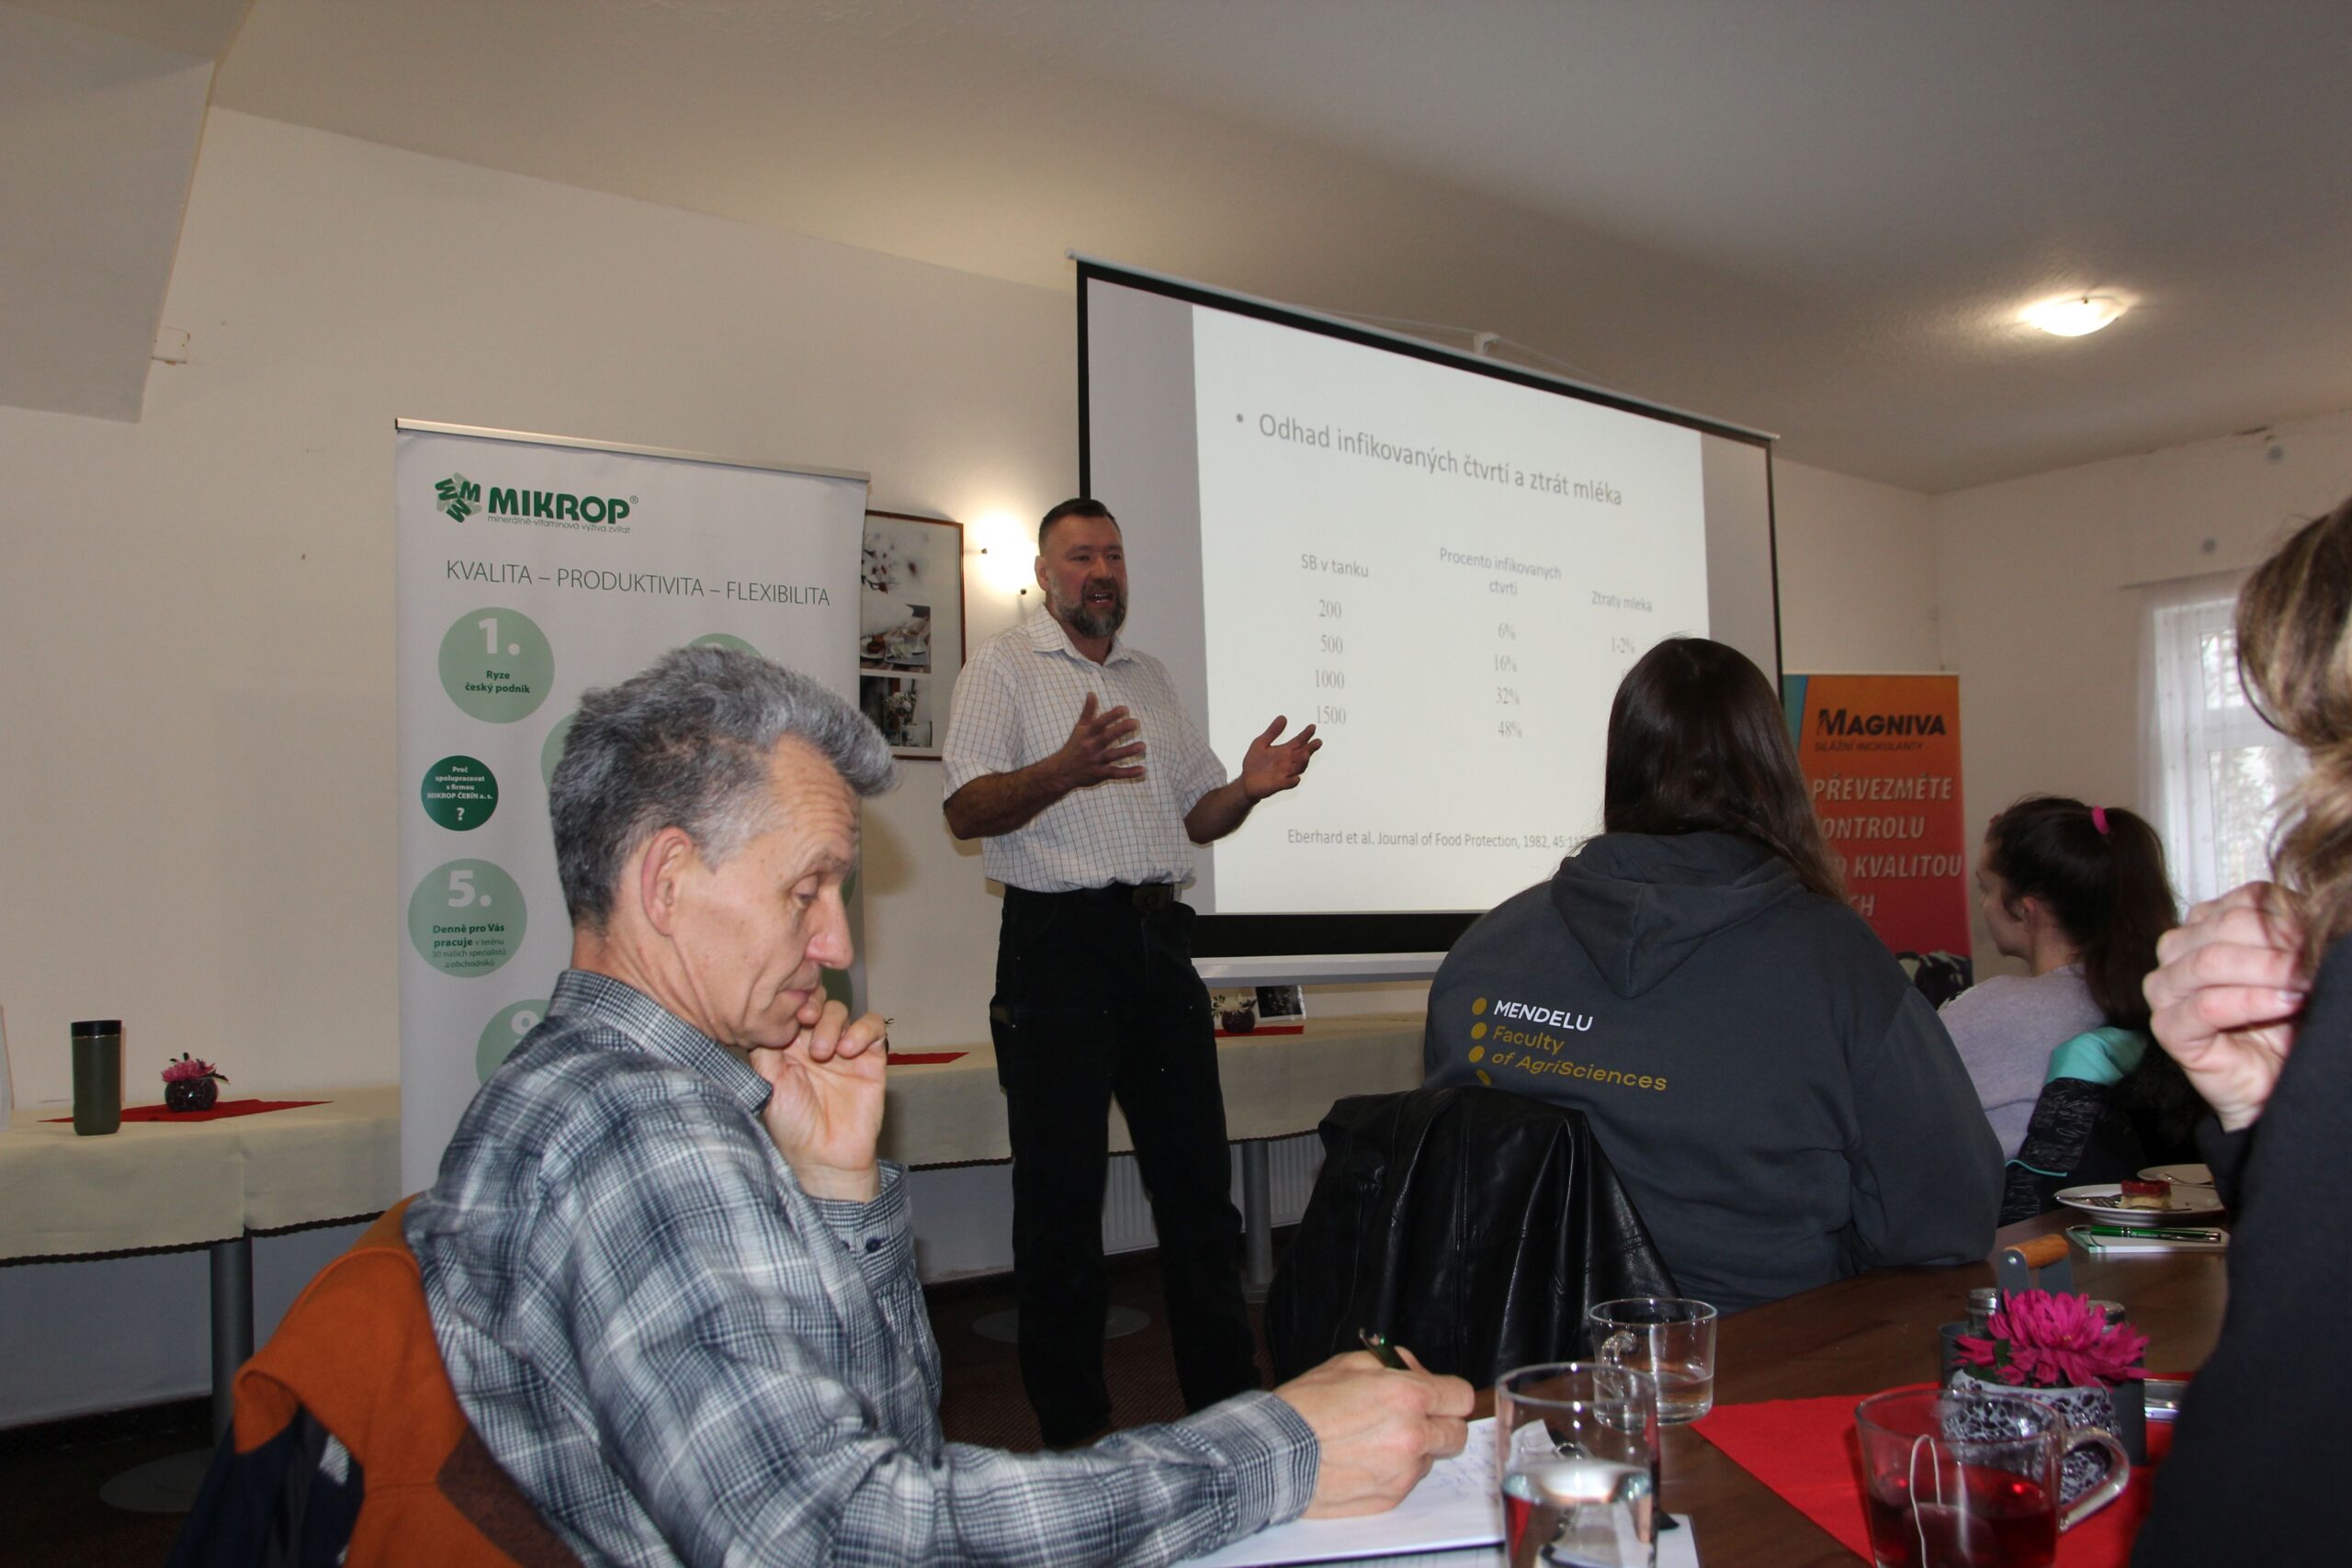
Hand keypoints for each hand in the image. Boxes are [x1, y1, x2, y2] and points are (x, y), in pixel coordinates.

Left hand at [745, 999, 887, 1200]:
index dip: (792, 1001)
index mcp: (789, 1045)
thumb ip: (764, 1048)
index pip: (792, 1006)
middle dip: (813, 1006)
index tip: (790, 1014)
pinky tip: (849, 1051)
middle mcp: (815, 1042)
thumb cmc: (792, 1124)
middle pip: (818, 1002)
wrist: (825, 1155)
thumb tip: (765, 1016)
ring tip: (826, 1053)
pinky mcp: (871, 1057)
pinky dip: (862, 1030)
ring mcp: (844, 1048)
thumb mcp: (768, 1083)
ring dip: (833, 1023)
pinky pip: (874, 1027)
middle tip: (807, 1021)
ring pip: (843, 1010)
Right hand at [1053, 692, 1144, 787]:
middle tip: (1136, 722)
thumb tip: (1092, 693)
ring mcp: (1095, 761)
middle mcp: (1091, 747)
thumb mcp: (1079, 729)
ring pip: (1113, 756)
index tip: (1125, 709)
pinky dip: (1128, 773)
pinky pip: (1115, 773)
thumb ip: (1088, 711)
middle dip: (1121, 730)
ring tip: (1142, 745)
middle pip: (1107, 737)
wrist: (1060, 772)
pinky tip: (1142, 770)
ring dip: (1128, 751)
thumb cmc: (1074, 747)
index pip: (1099, 723)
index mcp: (1087, 734)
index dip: (1112, 716)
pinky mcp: (1099, 774)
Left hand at [1239, 716, 1320, 801]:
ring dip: (1303, 762)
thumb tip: (1283, 717)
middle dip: (1310, 748)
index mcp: (1284, 751)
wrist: (1246, 781)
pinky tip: (1296, 778)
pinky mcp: (1279, 784)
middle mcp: (1287, 762)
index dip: (1306, 735)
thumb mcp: (1261, 743)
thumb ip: (1272, 732)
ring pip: (1298, 768)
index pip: (1298, 742)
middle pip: (1302, 754)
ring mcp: (1285, 773)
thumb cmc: (1255, 763)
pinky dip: (1293, 781)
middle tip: (1317, 742)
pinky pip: (1288, 783)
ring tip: (1306, 754)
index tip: (1312, 727)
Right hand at [1276, 1349, 1472, 1517]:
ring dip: (1414, 1449)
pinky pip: (1408, 1481)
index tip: (1438, 1396)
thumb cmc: (1305, 1407)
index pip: (1461, 1396)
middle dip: (1440, 1423)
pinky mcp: (1390, 1497)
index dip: (1448, 1394)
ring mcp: (1403, 1471)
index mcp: (1407, 1396)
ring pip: (1430, 1459)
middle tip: (1413, 1418)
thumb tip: (1416, 1372)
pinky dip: (1394, 1471)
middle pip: (1457, 1433)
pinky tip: (1363, 1460)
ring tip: (1374, 1440)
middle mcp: (1413, 1435)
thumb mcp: (1348, 1363)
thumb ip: (1393, 1364)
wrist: (1274, 1453)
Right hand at [2145, 881, 2310, 1132]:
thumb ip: (2292, 937)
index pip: (2244, 900)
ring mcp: (2165, 990)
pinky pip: (2204, 1007)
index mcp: (2206, 924)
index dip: (2288, 914)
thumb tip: (2313, 914)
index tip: (2322, 934)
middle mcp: (2177, 951)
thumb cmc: (2287, 1020)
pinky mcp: (2168, 1028)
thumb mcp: (2293, 967)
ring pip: (2208, 963)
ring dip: (2264, 971)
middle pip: (2224, 926)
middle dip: (2278, 943)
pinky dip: (2248, 1002)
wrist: (2276, 1079)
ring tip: (2304, 985)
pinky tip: (2284, 1005)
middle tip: (2316, 959)